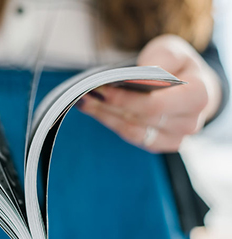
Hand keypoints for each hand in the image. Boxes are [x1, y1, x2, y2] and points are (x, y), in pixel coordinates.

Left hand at [78, 34, 221, 152]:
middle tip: (86, 92)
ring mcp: (174, 138)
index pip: (156, 104)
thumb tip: (142, 73)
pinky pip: (131, 136)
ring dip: (105, 115)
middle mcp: (190, 122)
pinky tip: (94, 110)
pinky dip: (110, 122)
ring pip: (132, 130)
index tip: (102, 87)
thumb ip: (162, 58)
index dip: (126, 98)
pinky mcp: (158, 144)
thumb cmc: (178, 65)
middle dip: (110, 105)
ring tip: (83, 100)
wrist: (189, 85)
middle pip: (141, 119)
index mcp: (199, 96)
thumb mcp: (173, 50)